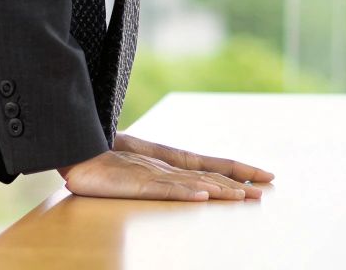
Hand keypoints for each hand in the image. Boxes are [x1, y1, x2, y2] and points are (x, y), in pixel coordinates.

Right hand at [114, 132, 274, 191]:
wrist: (79, 149)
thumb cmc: (108, 160)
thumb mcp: (144, 170)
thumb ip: (167, 176)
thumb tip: (196, 187)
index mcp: (174, 161)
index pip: (216, 165)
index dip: (241, 169)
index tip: (266, 175)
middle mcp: (170, 166)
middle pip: (212, 175)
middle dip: (240, 184)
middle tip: (264, 192)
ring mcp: (155, 173)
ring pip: (194, 182)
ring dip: (220, 190)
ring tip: (243, 197)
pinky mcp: (138, 182)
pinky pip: (165, 189)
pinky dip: (184, 192)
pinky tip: (201, 196)